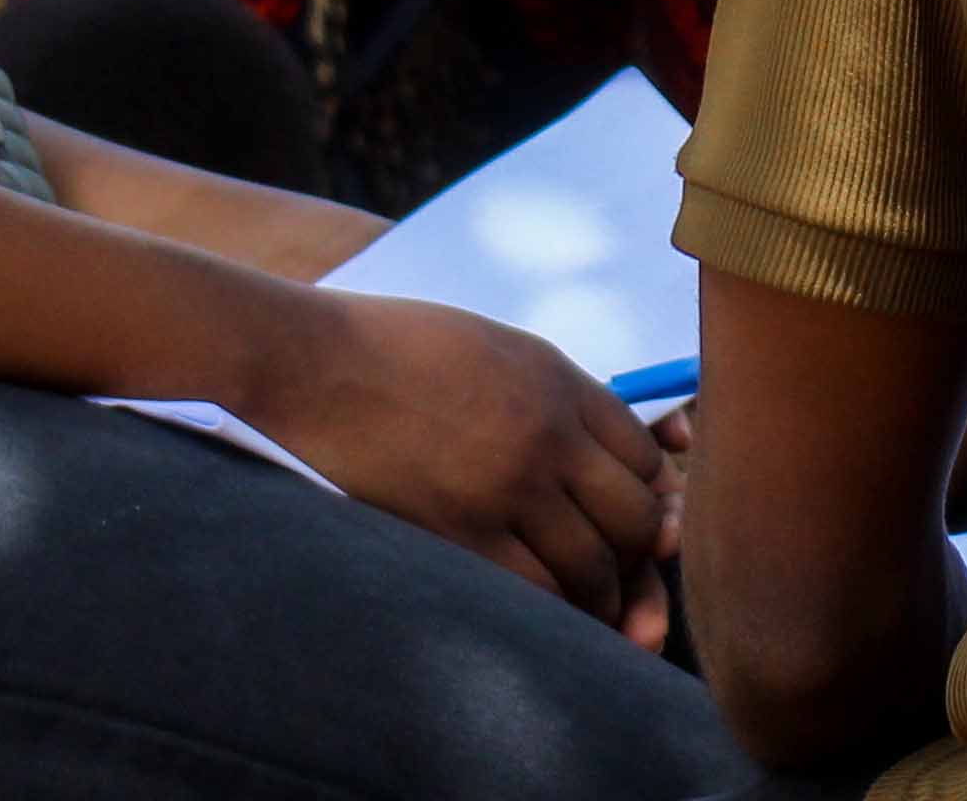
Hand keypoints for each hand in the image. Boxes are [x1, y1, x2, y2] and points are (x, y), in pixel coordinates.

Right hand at [249, 294, 680, 646]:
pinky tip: (542, 616)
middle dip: (638, 554)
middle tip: (623, 574)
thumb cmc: (397, 350)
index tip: (636, 517)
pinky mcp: (457, 532)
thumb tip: (618, 451)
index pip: (646, 456)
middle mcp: (546, 435)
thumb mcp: (497, 350)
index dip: (652, 496)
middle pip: (634, 516)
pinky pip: (534, 593)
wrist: (313, 364)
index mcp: (558, 382)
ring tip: (590, 608)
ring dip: (600, 596)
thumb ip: (559, 396)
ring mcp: (505, 487)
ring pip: (592, 566)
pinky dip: (551, 612)